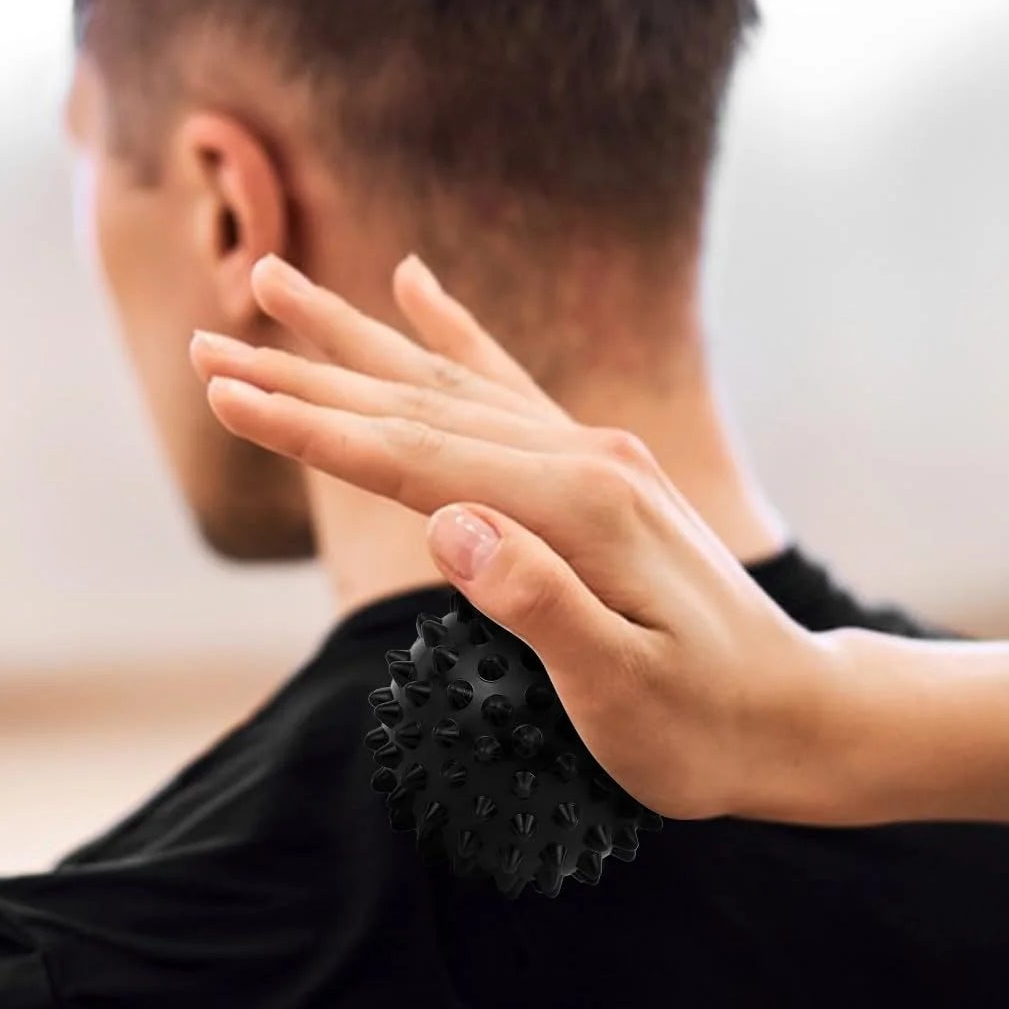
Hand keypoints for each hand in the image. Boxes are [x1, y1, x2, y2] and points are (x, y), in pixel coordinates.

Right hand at [191, 254, 849, 822]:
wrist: (800, 717)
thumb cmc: (706, 727)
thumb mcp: (624, 691)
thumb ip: (540, 604)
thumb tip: (448, 525)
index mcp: (578, 510)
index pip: (416, 459)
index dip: (314, 429)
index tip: (227, 393)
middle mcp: (583, 459)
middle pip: (416, 406)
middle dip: (306, 375)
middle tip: (208, 342)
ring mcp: (594, 457)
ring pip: (449, 384)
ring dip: (357, 340)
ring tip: (281, 281)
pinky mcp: (599, 473)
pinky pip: (508, 388)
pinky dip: (457, 335)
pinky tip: (419, 287)